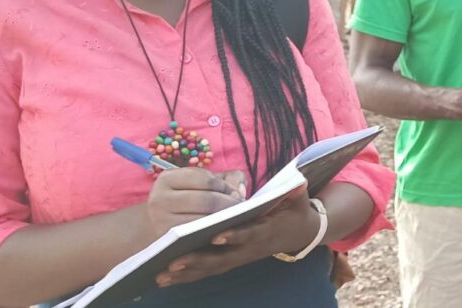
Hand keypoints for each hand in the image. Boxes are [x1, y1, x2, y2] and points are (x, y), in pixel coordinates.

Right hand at [144, 168, 246, 239]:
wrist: (156, 223)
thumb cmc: (186, 199)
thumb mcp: (201, 183)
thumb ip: (227, 179)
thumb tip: (240, 191)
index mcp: (167, 179)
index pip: (205, 179)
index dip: (225, 186)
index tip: (237, 194)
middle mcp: (159, 199)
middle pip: (205, 200)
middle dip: (229, 204)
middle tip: (243, 209)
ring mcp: (160, 222)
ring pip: (202, 221)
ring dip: (224, 221)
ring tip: (236, 220)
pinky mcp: (167, 242)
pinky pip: (196, 239)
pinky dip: (213, 234)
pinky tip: (224, 232)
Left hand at [155, 186, 321, 287]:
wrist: (298, 233)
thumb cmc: (293, 212)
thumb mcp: (298, 201)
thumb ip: (295, 193)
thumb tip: (298, 183)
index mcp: (266, 232)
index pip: (250, 235)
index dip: (235, 236)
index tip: (217, 236)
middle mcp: (250, 250)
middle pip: (223, 259)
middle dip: (198, 260)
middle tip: (174, 261)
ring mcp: (240, 258)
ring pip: (212, 268)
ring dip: (187, 273)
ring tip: (162, 274)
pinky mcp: (231, 262)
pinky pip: (208, 271)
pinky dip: (187, 276)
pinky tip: (165, 279)